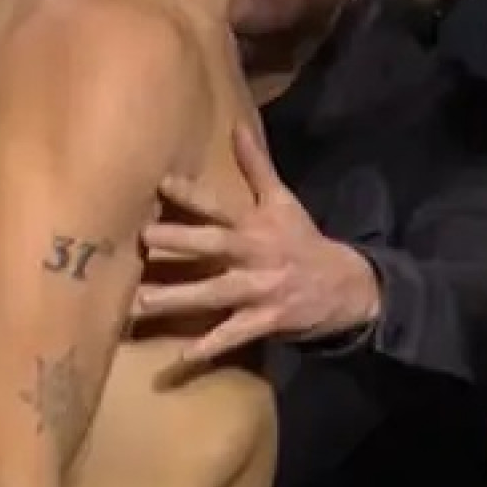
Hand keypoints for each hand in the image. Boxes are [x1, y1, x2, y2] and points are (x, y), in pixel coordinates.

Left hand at [134, 125, 381, 364]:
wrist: (346, 286)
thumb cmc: (303, 240)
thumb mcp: (283, 200)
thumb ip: (256, 165)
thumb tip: (236, 125)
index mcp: (256, 224)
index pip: (221, 205)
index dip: (192, 194)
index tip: (161, 183)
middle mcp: (256, 255)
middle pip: (214, 246)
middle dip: (180, 241)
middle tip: (144, 238)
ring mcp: (261, 290)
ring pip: (215, 293)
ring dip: (178, 298)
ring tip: (141, 303)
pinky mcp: (265, 322)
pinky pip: (232, 336)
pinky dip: (207, 349)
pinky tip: (178, 361)